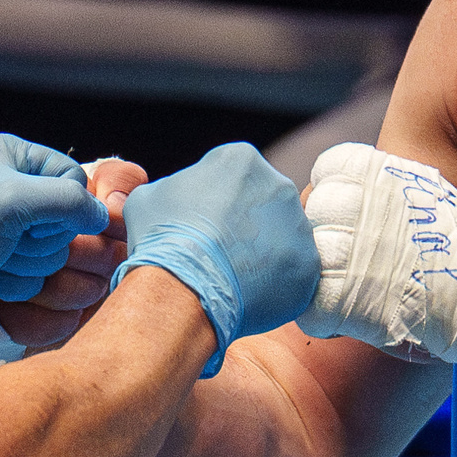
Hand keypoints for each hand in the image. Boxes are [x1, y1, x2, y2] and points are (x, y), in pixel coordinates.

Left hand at [0, 158, 144, 351]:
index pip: (75, 179)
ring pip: (56, 252)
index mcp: (15, 156)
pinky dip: (18, 280)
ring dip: (28, 264)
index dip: (63, 208)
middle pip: (69, 221)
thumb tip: (102, 217)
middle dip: (40, 241)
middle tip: (7, 241)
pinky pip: (39, 274)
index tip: (32, 221)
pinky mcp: (8, 259)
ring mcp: (12, 226)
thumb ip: (68, 200)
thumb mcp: (13, 201)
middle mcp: (16, 187)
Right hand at [113, 143, 318, 373]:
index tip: (204, 228)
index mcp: (240, 159)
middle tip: (220, 255)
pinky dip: (274, 287)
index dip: (216, 206)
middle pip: (265, 206)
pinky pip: (293, 275)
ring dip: (263, 257)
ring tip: (233, 279)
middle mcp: (278, 184)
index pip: (235, 179)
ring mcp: (298, 225)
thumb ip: (173, 189)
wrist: (181, 287)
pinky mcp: (308, 265)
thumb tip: (178, 201)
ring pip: (282, 240)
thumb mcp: (148, 197)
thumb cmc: (160, 240)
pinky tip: (248, 297)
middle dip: (247, 229)